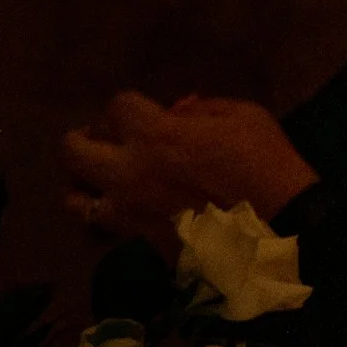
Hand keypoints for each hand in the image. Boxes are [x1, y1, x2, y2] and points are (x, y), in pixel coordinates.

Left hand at [61, 92, 319, 242]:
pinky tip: (118, 210)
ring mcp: (124, 209)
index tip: (143, 114)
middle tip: (104, 143)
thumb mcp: (242, 117)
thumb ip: (199, 110)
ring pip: (72, 198)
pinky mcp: (131, 239)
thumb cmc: (265, 166)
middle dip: (84, 140)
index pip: (115, 107)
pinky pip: (97, 229)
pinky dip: (100, 218)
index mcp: (154, 133)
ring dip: (82, 185)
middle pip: (72, 150)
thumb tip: (174, 112)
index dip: (127, 108)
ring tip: (101, 181)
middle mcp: (127, 170)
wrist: (274, 230)